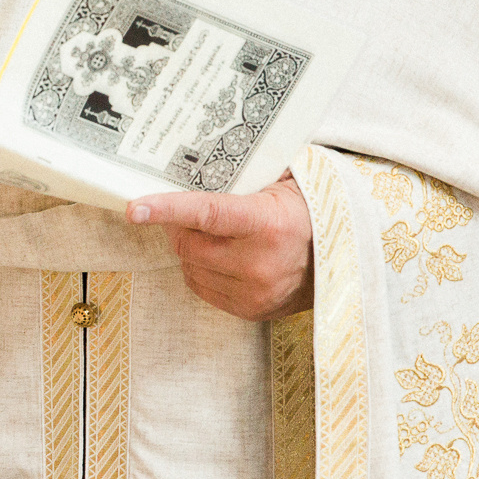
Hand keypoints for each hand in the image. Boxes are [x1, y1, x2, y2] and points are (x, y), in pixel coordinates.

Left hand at [128, 175, 313, 320]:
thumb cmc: (306, 212)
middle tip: (187, 211)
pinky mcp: (251, 311)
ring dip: (190, 248)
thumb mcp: (281, 184)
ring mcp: (255, 293)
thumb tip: (187, 167)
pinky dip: (201, 269)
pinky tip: (221, 256)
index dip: (167, 209)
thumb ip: (239, 179)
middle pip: (188, 243)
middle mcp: (260, 263)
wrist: (343, 258)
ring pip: (191, 267)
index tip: (134, 208)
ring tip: (214, 234)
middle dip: (178, 225)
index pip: (207, 213)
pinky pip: (202, 287)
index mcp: (268, 224)